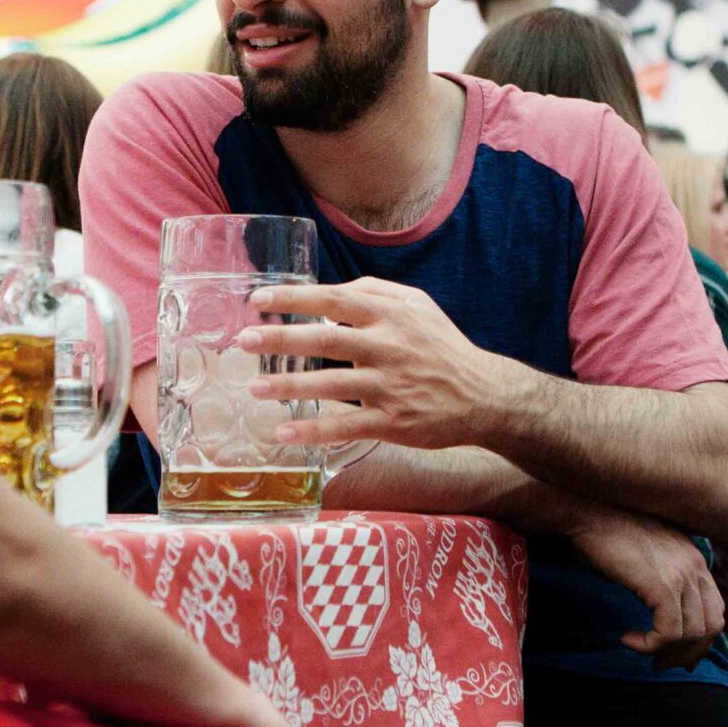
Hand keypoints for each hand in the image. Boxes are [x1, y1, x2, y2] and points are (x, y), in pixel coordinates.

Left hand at [240, 278, 527, 452]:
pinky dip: (314, 431)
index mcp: (391, 315)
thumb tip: (327, 294)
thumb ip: (374, 293)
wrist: (484, 395)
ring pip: (331, 386)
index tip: (257, 301)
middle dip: (280, 339)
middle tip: (243, 341)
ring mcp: (390, 387)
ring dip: (288, 388)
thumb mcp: (417, 306)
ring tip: (253, 388)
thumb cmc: (440, 347)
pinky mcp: (393, 422)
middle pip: (325, 340)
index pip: (333, 300)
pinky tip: (284, 433)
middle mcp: (388, 347)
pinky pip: (346, 427)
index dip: (293, 299)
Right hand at [563, 506, 724, 669]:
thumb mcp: (647, 556)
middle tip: (660, 663)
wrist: (589, 510)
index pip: (716, 610)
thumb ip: (662, 579)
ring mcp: (680, 575)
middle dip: (687, 652)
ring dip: (666, 651)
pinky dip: (650, 644)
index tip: (679, 656)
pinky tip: (629, 639)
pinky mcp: (661, 585)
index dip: (701, 639)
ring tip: (640, 648)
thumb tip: (661, 615)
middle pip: (711, 626)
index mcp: (695, 560)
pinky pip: (669, 631)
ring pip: (692, 633)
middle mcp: (695, 566)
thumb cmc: (608, 533)